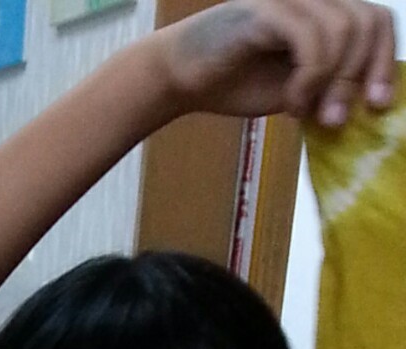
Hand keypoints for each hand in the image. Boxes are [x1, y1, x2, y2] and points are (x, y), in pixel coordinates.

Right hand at [159, 0, 396, 127]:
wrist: (181, 76)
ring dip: (334, 82)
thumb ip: (328, 88)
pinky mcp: (269, 9)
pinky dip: (309, 78)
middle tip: (337, 120)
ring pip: (344, 29)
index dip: (384, 61)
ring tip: (310, 114)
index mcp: (324, 13)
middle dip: (362, 76)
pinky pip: (311, 40)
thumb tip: (363, 106)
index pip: (377, 22)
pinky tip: (292, 103)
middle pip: (368, 22)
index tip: (379, 104)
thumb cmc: (234, 80)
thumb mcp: (296, 91)